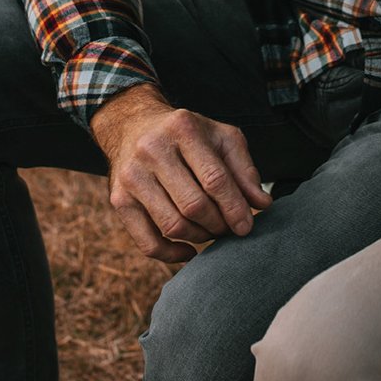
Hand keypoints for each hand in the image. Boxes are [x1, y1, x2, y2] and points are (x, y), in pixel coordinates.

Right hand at [89, 84, 271, 262]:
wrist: (133, 125)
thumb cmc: (186, 135)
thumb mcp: (220, 137)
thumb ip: (244, 169)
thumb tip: (262, 204)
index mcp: (182, 128)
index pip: (215, 179)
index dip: (235, 208)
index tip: (247, 225)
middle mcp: (152, 150)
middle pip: (194, 205)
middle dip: (219, 224)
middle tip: (230, 229)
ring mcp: (132, 176)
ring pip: (173, 226)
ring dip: (200, 238)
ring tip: (212, 232)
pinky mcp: (118, 199)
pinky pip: (148, 242)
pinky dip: (172, 255)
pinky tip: (189, 251)